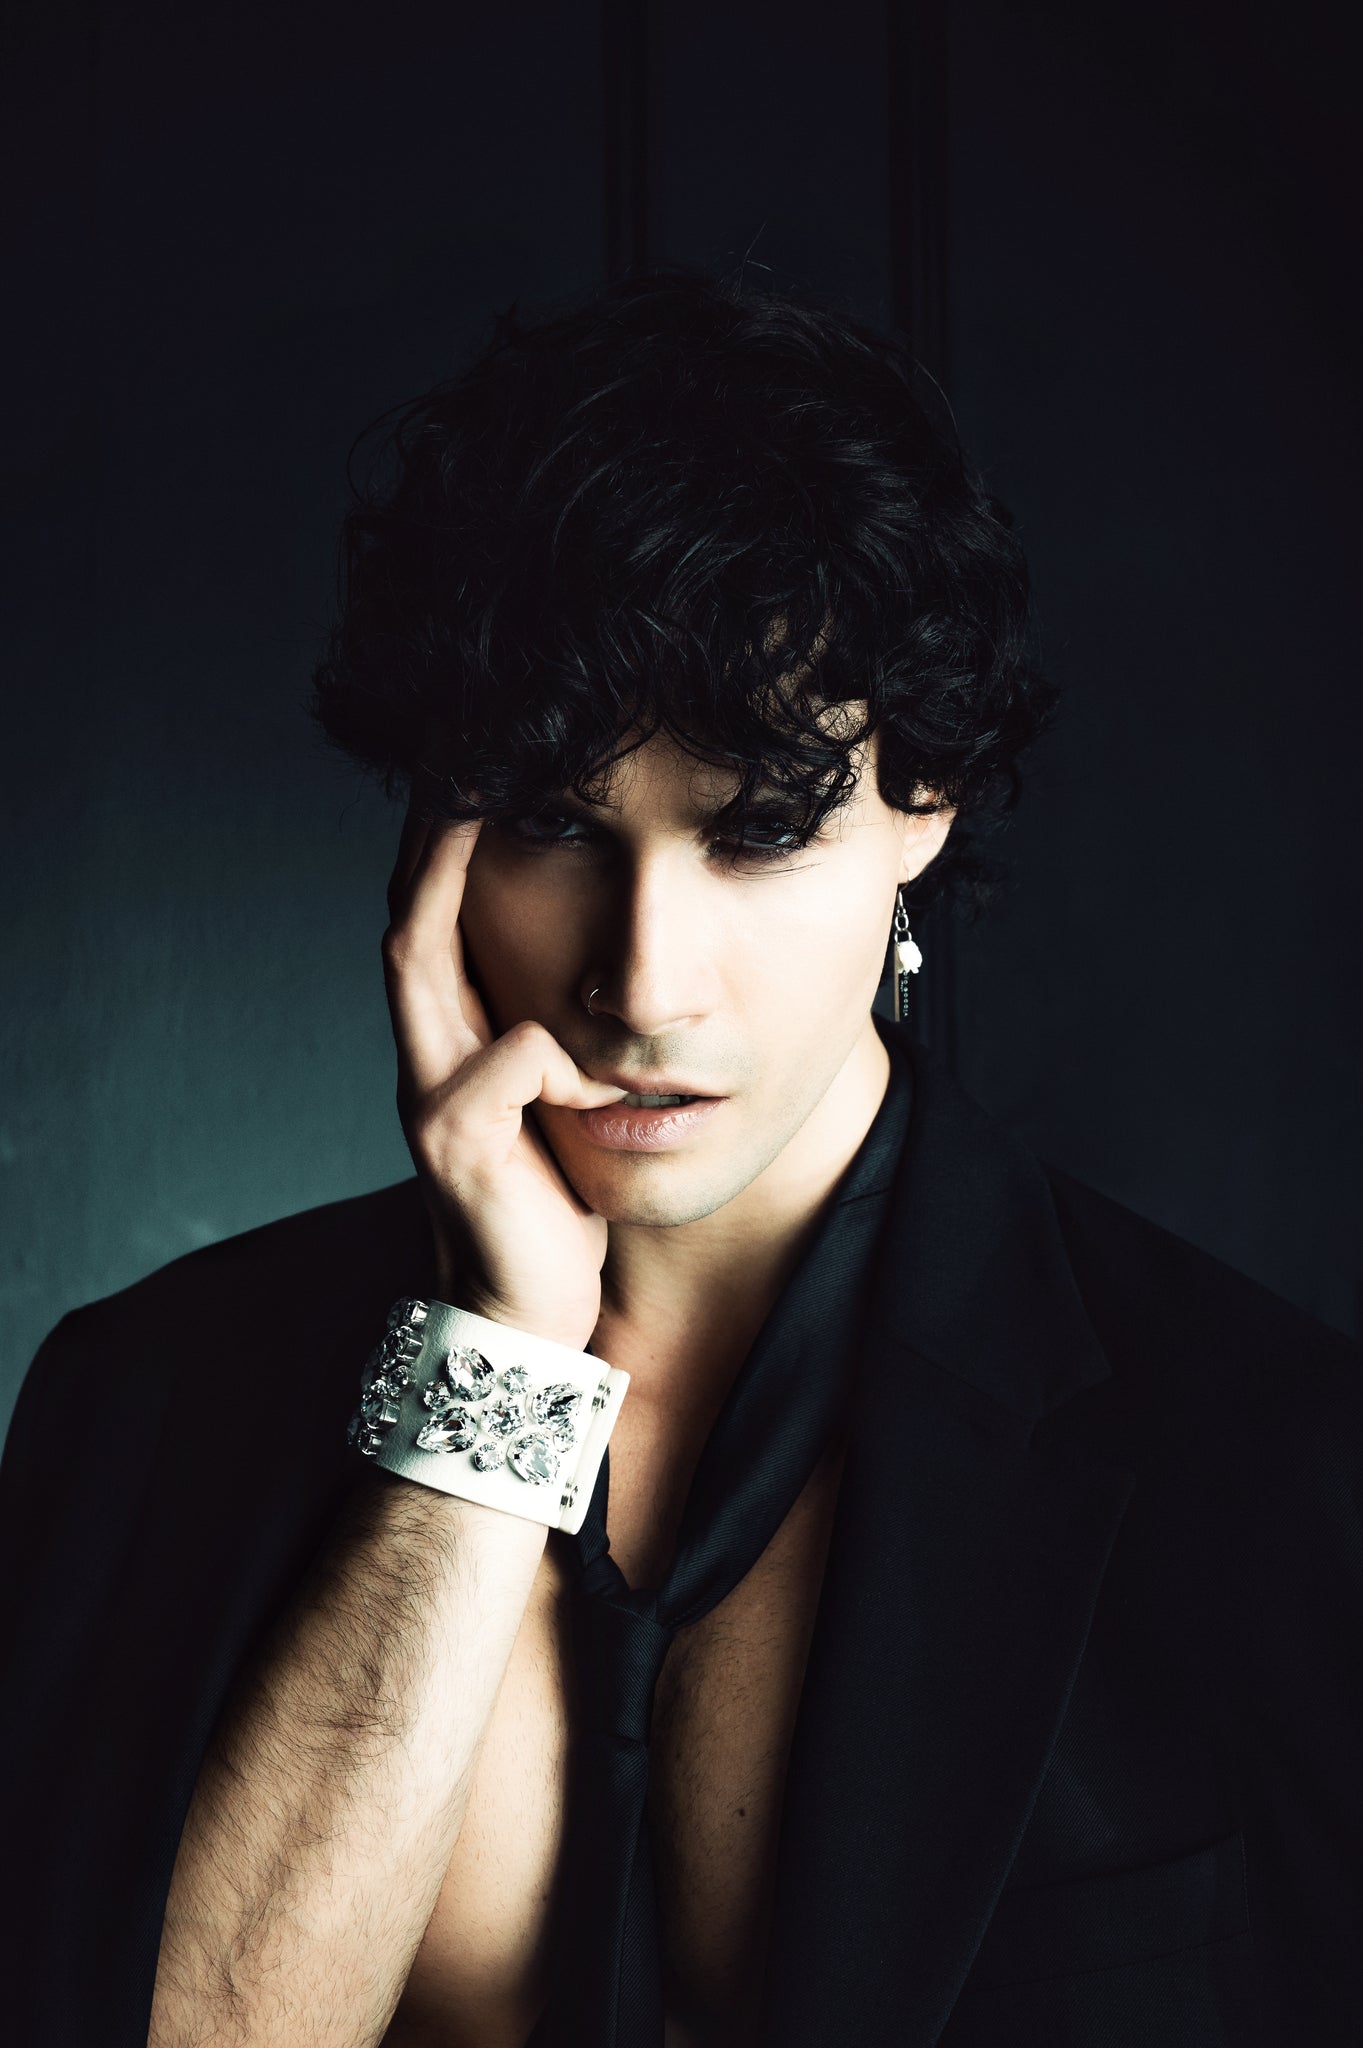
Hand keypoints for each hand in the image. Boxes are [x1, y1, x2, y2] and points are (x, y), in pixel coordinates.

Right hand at [382, 810, 625, 1346]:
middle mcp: (424, 1067)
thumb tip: (592, 990)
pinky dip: (551, 1046)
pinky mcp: (463, 1148)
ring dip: (446, 889)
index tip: (470, 780)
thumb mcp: (551, 1117)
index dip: (439, 858)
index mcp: (450, 1054)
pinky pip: (509, 1062)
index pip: (429, 933)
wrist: (528, 1318)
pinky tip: (586, 1061)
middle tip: (456, 767)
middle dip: (426, 846)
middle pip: (406, 929)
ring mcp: (432, 1104)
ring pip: (421, 970)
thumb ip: (553, 1051)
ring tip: (474, 815)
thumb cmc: (549, 1210)